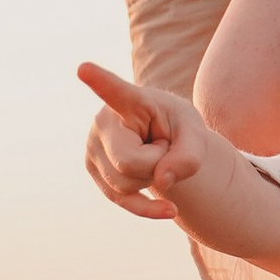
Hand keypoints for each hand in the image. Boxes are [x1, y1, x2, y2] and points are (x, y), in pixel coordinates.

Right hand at [77, 60, 204, 222]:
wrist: (162, 139)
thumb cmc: (177, 127)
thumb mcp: (196, 135)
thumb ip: (190, 155)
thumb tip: (162, 181)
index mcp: (132, 100)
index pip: (115, 91)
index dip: (99, 81)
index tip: (84, 69)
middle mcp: (103, 121)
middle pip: (130, 162)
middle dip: (156, 163)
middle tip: (160, 145)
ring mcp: (92, 147)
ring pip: (125, 184)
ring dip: (150, 178)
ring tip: (151, 155)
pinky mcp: (95, 171)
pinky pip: (122, 200)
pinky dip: (148, 209)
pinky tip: (169, 209)